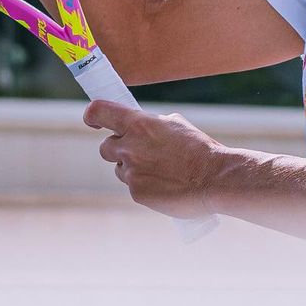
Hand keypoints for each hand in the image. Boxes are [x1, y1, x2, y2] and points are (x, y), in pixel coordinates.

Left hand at [85, 100, 223, 218]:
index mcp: (139, 124)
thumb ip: (152, 125)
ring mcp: (131, 171)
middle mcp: (129, 146)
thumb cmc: (199, 149)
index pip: (99, 112)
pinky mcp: (136, 193)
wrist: (213, 178)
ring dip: (133, 169)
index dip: (92, 115)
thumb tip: (143, 129)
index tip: (93, 120)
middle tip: (139, 153)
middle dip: (118, 149)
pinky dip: (145, 186)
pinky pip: (133, 187)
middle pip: (105, 147)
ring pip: (120, 169)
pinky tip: (164, 185)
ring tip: (160, 171)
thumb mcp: (176, 125)